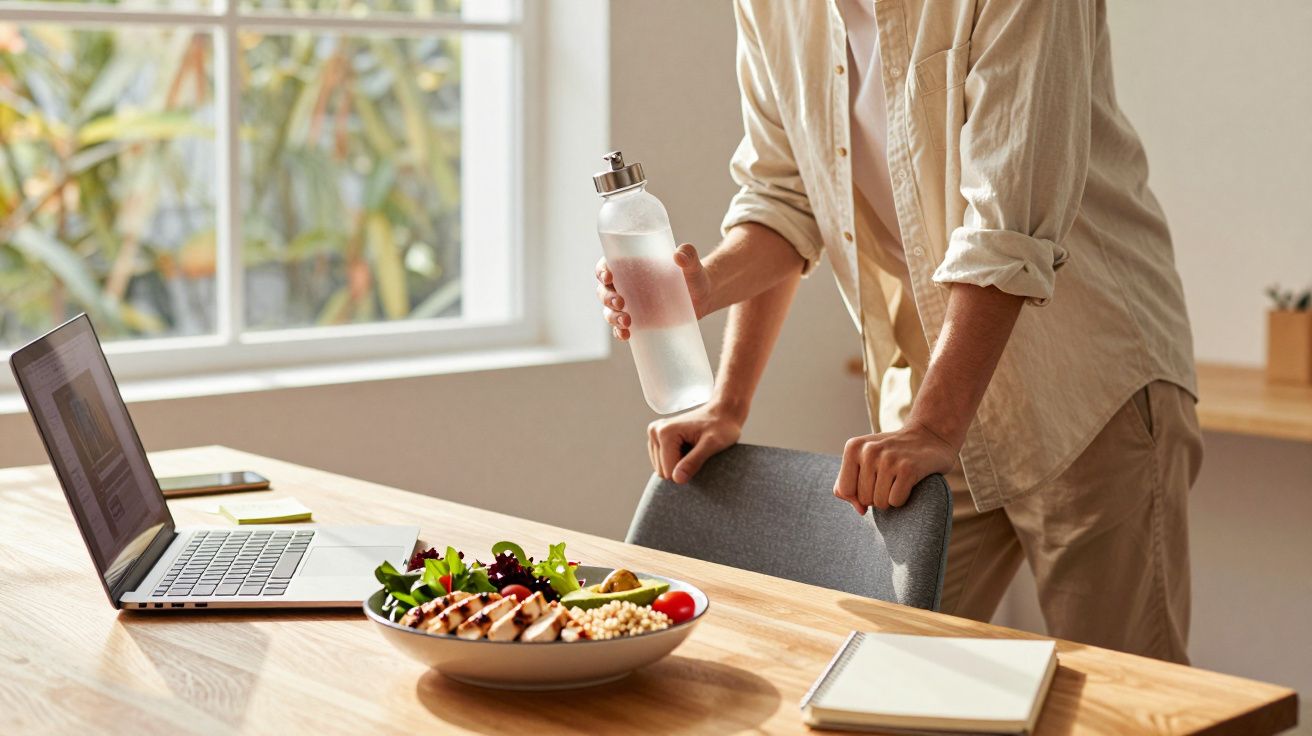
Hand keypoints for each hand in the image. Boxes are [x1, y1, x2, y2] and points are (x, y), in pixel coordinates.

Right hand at [596, 243, 711, 340]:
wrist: (702, 297)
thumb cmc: (693, 275)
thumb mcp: (692, 264)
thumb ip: (688, 255)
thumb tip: (679, 255)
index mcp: (630, 265)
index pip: (607, 266)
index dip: (602, 271)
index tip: (608, 276)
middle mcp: (624, 284)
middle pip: (604, 290)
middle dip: (607, 297)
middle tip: (620, 302)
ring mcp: (629, 305)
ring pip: (609, 311)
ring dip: (612, 317)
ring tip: (626, 322)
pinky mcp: (636, 321)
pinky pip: (620, 327)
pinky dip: (619, 332)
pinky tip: (626, 335)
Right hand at [648, 402, 743, 483]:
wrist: (722, 412)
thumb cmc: (721, 426)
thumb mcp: (712, 444)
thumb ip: (694, 461)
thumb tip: (677, 479)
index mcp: (665, 432)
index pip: (668, 472)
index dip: (687, 471)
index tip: (701, 457)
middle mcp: (655, 431)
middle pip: (662, 471)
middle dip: (681, 467)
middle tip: (697, 452)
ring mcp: (654, 434)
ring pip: (661, 469)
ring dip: (679, 464)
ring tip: (693, 449)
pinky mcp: (656, 438)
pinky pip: (661, 463)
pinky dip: (676, 460)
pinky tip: (687, 448)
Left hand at [832, 420, 957, 514]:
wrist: (930, 435)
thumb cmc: (892, 454)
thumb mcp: (864, 459)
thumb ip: (849, 484)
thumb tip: (860, 510)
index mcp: (854, 447)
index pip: (844, 490)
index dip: (858, 495)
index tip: (872, 482)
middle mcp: (869, 450)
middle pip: (864, 499)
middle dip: (876, 496)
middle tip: (889, 478)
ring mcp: (889, 459)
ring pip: (880, 503)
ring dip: (890, 498)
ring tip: (898, 479)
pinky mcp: (908, 469)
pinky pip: (896, 502)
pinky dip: (903, 498)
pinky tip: (909, 481)